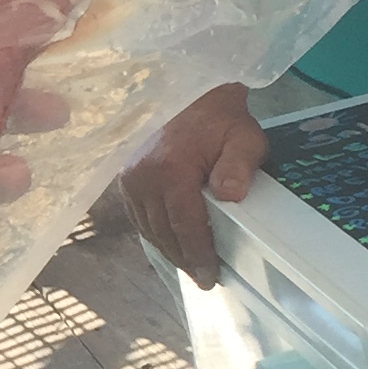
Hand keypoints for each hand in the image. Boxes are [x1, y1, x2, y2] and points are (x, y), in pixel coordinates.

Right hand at [123, 82, 266, 286]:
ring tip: (190, 266)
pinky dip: (155, 234)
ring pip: (149, 228)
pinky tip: (170, 243)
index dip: (199, 255)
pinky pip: (139, 216)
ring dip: (169, 250)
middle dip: (185, 259)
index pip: (185, 225)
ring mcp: (130, 178)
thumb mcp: (243, 137)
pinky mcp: (124, 178)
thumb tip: (229, 194)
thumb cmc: (221, 118)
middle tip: (204, 279)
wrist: (189, 89)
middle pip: (164, 233)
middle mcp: (143, 177)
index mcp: (171, 169)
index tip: (211, 276)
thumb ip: (239, 165)